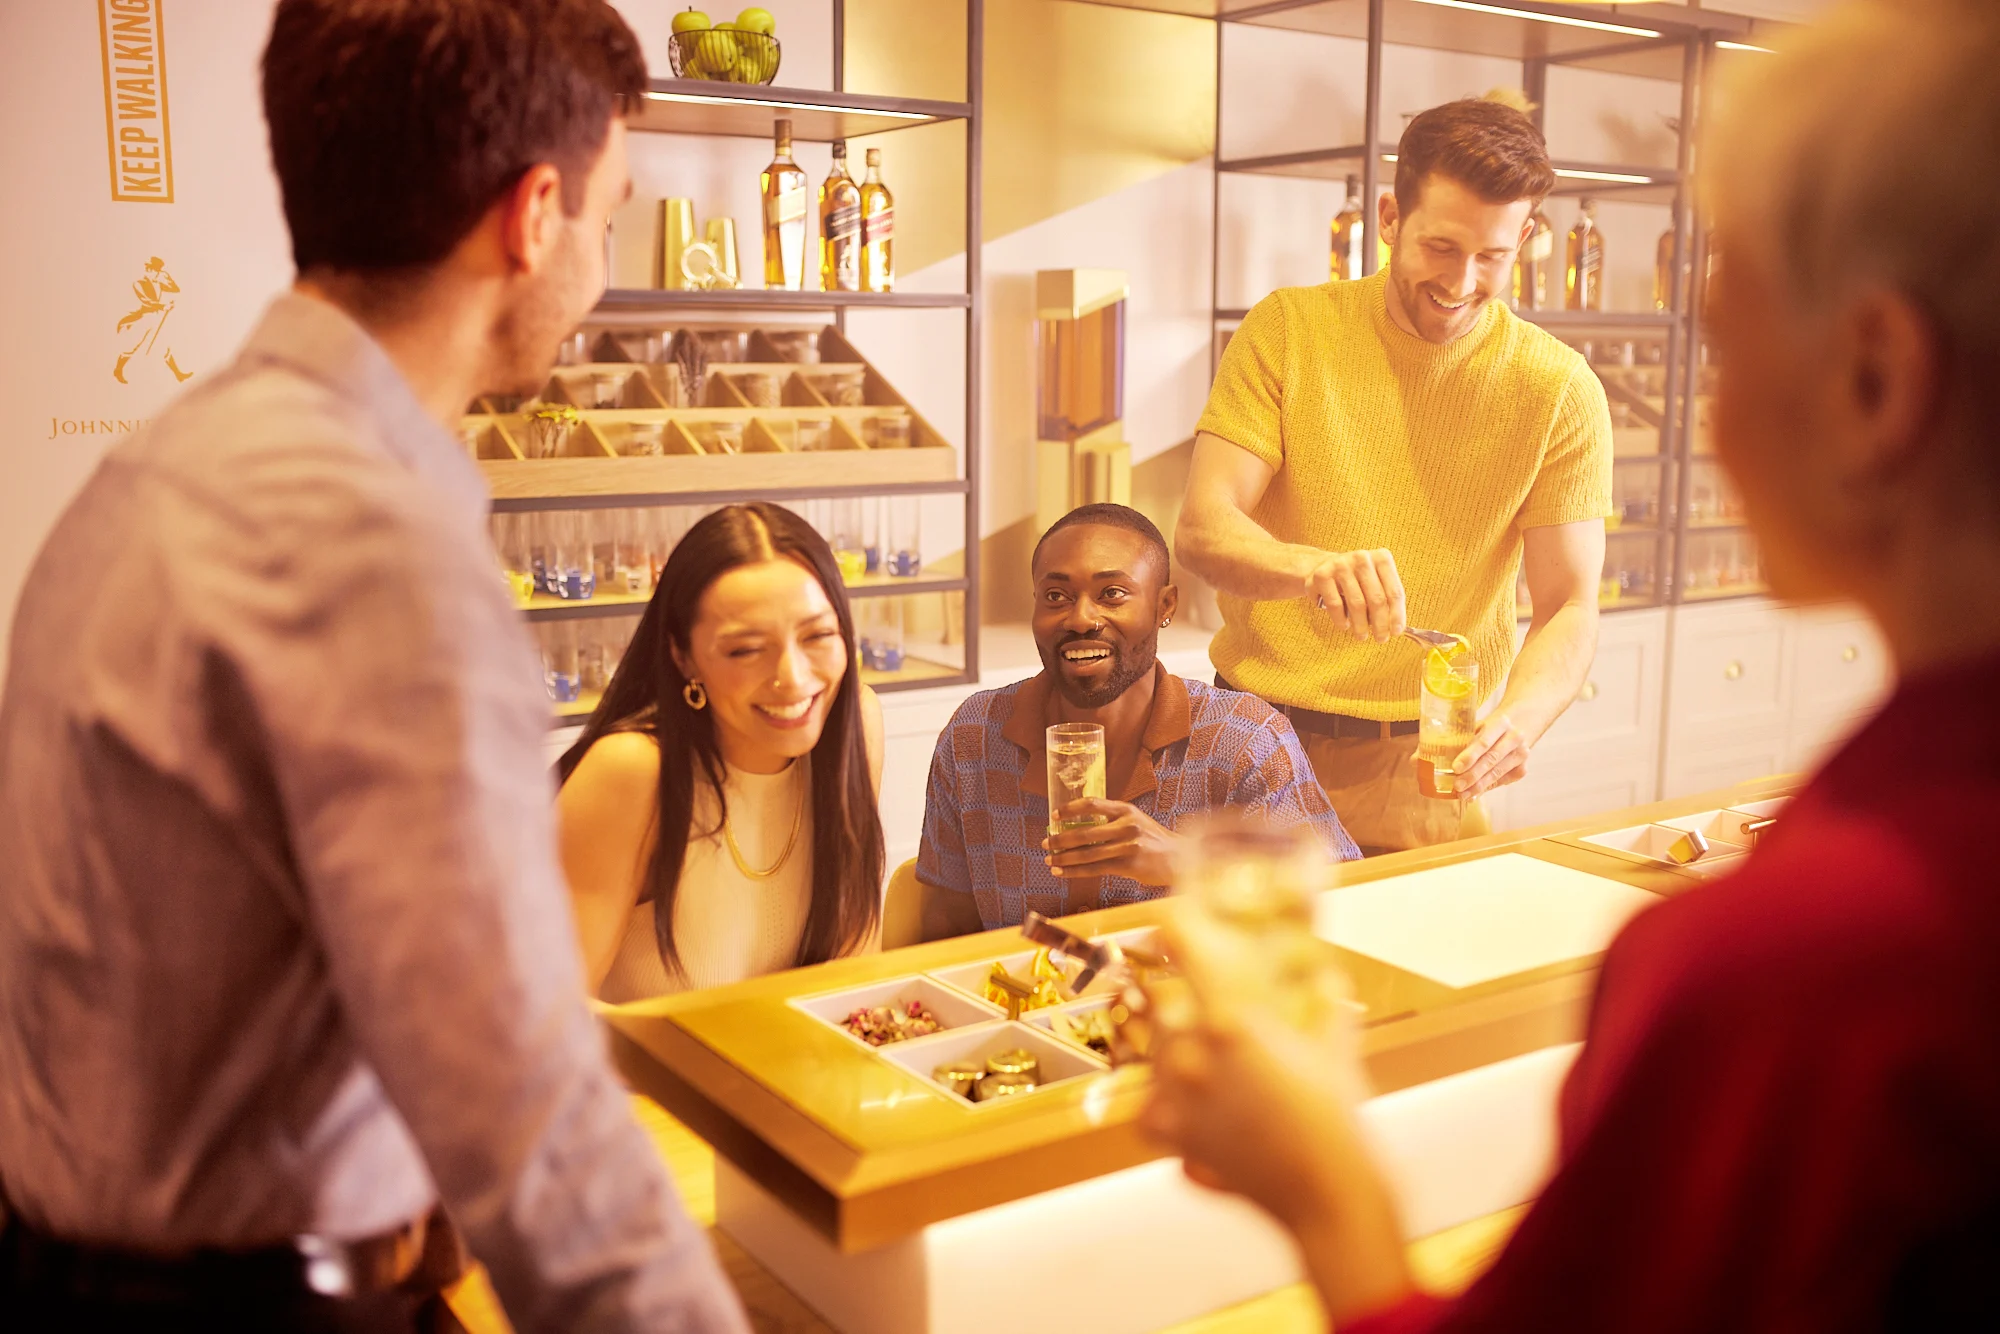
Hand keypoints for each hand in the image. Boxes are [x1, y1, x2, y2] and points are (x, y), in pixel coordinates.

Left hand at [1042, 798, 1178, 885]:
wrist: (1179, 857)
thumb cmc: (1153, 839)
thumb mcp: (1136, 820)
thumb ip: (1112, 820)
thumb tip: (1078, 827)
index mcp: (1126, 810)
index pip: (1092, 804)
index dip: (1070, 809)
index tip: (1054, 816)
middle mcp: (1126, 825)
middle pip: (1084, 832)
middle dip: (1060, 839)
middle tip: (1045, 843)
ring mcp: (1128, 846)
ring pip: (1087, 853)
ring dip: (1064, 858)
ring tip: (1050, 860)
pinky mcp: (1128, 865)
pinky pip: (1095, 869)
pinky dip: (1075, 871)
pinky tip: (1062, 872)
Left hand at [1139, 908, 1416, 1322]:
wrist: (1328, 1193)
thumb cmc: (1338, 1118)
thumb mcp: (1336, 1046)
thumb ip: (1326, 1001)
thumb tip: (1325, 973)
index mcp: (1231, 1017)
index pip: (1181, 946)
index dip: (1173, 924)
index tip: (1168, 915)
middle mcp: (1192, 1051)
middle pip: (1165, 1003)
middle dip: (1184, 1004)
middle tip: (1208, 1013)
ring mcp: (1176, 1094)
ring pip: (1154, 1053)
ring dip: (1175, 1053)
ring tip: (1212, 1067)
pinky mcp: (1172, 1135)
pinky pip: (1149, 1108)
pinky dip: (1165, 1107)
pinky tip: (1191, 1107)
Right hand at [1305, 549, 1406, 642]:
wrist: (1322, 566)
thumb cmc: (1355, 580)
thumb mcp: (1374, 582)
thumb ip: (1386, 600)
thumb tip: (1395, 628)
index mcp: (1381, 558)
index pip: (1394, 592)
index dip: (1397, 615)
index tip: (1396, 632)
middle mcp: (1362, 557)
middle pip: (1377, 599)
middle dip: (1380, 624)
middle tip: (1380, 639)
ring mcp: (1341, 564)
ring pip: (1357, 604)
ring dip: (1361, 625)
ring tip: (1361, 635)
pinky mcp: (1322, 574)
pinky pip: (1336, 605)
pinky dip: (1341, 620)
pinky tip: (1345, 625)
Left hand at [1446, 711, 1529, 797]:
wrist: (1516, 730)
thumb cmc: (1489, 730)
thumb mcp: (1477, 727)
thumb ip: (1464, 739)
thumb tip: (1440, 758)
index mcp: (1501, 723)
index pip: (1484, 742)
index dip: (1470, 756)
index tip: (1455, 768)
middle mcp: (1514, 738)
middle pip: (1491, 760)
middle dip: (1472, 775)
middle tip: (1457, 786)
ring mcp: (1521, 754)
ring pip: (1497, 773)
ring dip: (1478, 786)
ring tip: (1462, 794)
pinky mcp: (1522, 769)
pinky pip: (1501, 781)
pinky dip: (1486, 788)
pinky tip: (1473, 794)